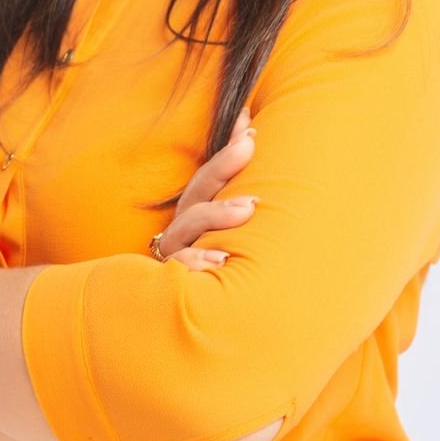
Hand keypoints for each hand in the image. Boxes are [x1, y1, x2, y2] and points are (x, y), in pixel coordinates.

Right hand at [154, 102, 259, 270]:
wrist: (186, 316)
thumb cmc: (216, 269)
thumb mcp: (230, 235)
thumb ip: (244, 205)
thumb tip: (266, 157)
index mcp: (198, 212)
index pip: (213, 173)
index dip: (228, 148)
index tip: (249, 124)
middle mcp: (183, 227)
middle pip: (199, 190)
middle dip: (223, 165)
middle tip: (249, 145)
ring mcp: (176, 251)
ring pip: (189, 226)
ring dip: (217, 214)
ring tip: (247, 209)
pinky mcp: (173, 280)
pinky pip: (180, 269)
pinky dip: (197, 262)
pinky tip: (220, 261)